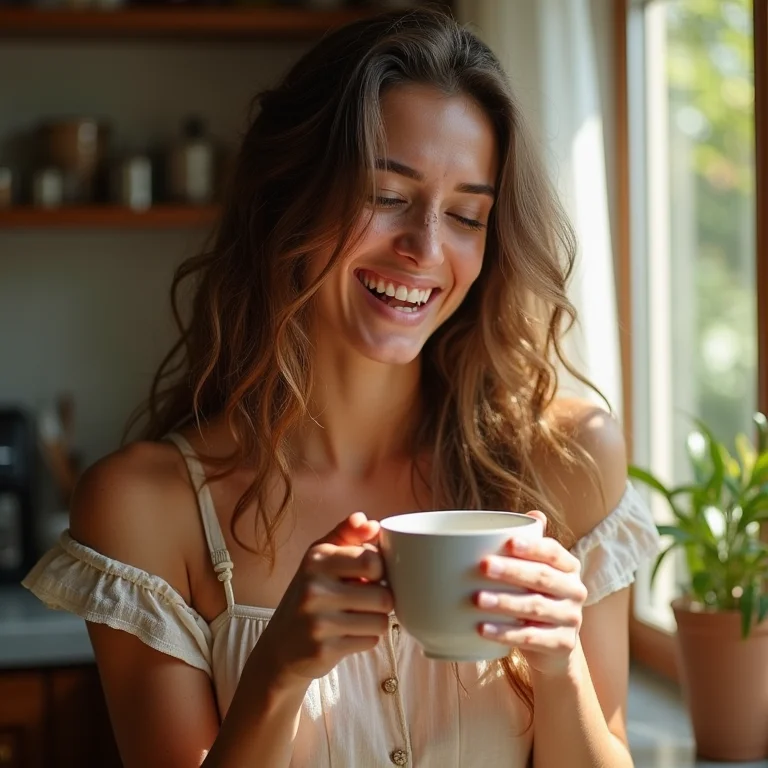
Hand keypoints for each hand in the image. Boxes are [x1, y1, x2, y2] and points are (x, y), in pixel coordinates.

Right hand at [254, 512, 392, 688]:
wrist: (281, 645)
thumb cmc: (310, 594)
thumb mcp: (322, 558)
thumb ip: (348, 535)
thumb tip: (371, 523)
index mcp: (317, 559)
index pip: (372, 561)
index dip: (380, 570)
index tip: (370, 576)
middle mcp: (314, 588)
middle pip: (383, 595)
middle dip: (382, 600)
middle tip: (367, 600)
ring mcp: (318, 621)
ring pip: (380, 621)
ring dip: (376, 621)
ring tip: (357, 617)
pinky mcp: (324, 649)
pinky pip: (370, 641)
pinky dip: (365, 639)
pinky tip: (347, 635)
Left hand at [474, 511, 587, 677]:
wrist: (552, 646)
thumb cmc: (536, 595)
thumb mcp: (537, 569)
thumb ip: (533, 543)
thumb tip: (533, 514)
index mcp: (569, 567)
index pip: (552, 552)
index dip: (531, 547)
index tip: (507, 543)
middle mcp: (575, 590)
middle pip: (542, 578)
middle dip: (512, 571)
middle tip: (484, 566)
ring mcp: (571, 618)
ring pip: (535, 607)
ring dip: (505, 602)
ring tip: (478, 599)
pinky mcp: (561, 643)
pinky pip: (530, 637)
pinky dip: (505, 633)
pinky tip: (483, 628)